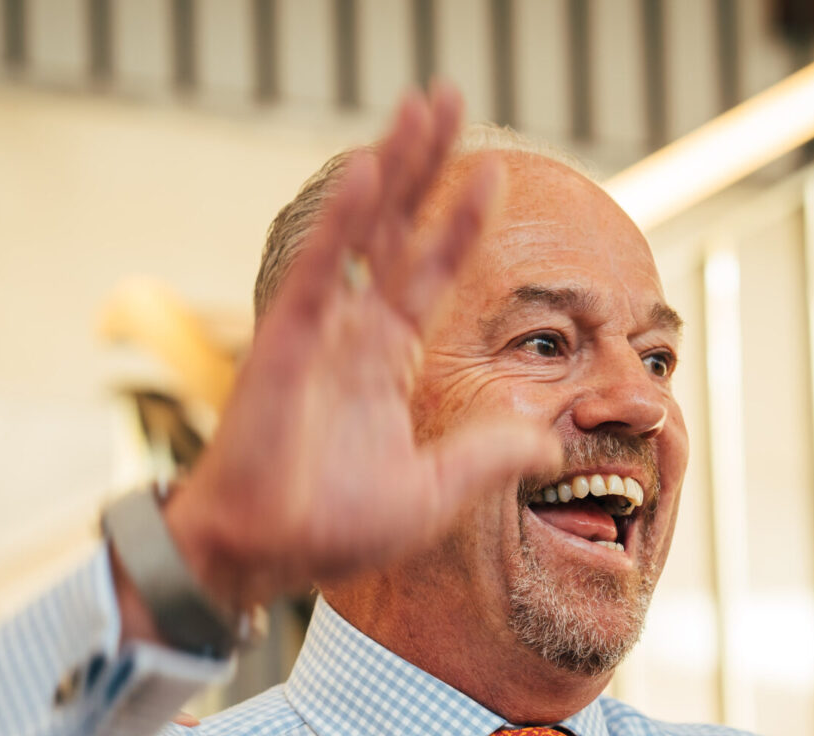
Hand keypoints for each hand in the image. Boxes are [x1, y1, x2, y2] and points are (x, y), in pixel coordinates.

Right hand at [156, 85, 560, 612]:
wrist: (262, 556)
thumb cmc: (328, 530)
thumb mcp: (435, 494)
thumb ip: (490, 459)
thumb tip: (550, 444)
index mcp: (383, 361)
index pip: (430, 273)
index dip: (460, 226)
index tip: (494, 178)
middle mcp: (351, 332)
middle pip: (396, 229)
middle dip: (424, 164)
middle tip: (446, 100)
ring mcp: (318, 331)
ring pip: (361, 228)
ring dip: (393, 165)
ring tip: (421, 106)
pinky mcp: (287, 342)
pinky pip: (321, 268)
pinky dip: (345, 218)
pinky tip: (374, 169)